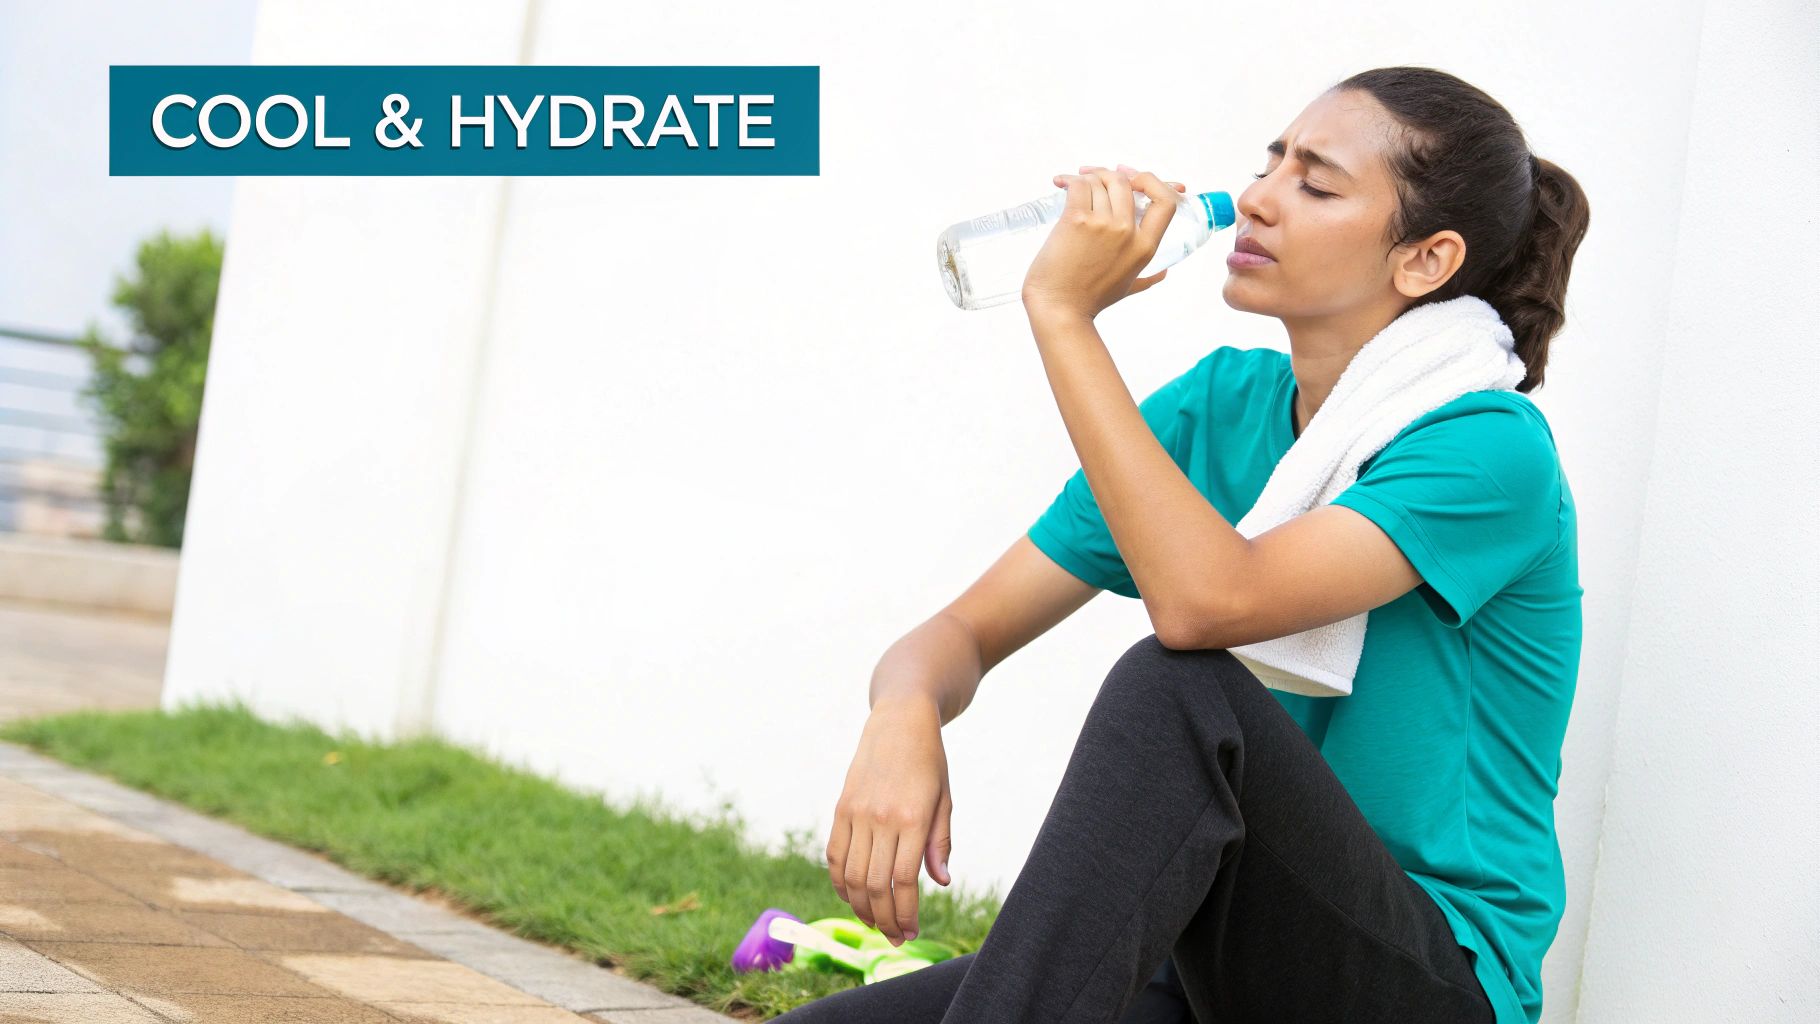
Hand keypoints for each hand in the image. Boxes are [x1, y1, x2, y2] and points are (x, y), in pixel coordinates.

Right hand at [825, 696, 953, 946]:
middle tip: (896, 937)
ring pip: (852, 875)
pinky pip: (835, 855)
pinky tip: (853, 897)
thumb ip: (940, 843)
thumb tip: (940, 883)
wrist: (899, 721)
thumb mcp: (945, 800)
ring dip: (862, 907)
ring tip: (876, 923)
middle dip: (885, 919)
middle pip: (876, 885)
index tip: (911, 932)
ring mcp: (857, 812)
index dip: (906, 913)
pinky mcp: (841, 808)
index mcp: (913, 818)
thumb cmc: (930, 762)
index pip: (903, 880)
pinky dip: (841, 882)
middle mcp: (881, 817)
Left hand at [1021, 163, 1187, 323]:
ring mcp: (1102, 225)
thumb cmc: (1090, 299)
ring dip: (1086, 177)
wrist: (1059, 308)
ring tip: (1073, 183)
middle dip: (1108, 174)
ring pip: (1099, 181)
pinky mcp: (1076, 220)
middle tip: (1093, 175)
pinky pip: (1078, 185)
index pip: (1165, 202)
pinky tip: (1061, 183)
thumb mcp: (1128, 287)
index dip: (1152, 182)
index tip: (1135, 179)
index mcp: (1145, 247)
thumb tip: (1163, 273)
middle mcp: (1127, 232)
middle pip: (1125, 182)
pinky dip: (1070, 181)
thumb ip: (1148, 278)